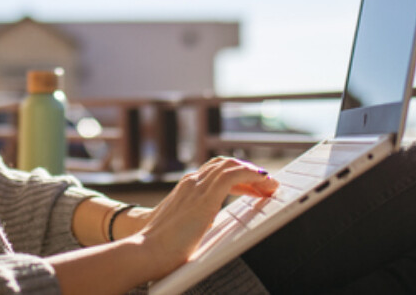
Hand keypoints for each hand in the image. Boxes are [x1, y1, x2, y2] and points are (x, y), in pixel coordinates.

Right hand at [133, 157, 277, 280]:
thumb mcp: (180, 226)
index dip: (236, 174)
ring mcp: (197, 188)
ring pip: (231, 165)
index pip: (215, 170)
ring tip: (270, 184)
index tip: (252, 187)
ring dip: (254, 172)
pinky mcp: (205, 199)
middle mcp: (191, 182)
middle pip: (225, 163)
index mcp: (185, 188)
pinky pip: (234, 176)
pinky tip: (263, 181)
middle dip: (248, 171)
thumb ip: (193, 220)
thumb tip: (204, 226)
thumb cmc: (159, 246)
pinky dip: (252, 175)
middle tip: (265, 185)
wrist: (145, 251)